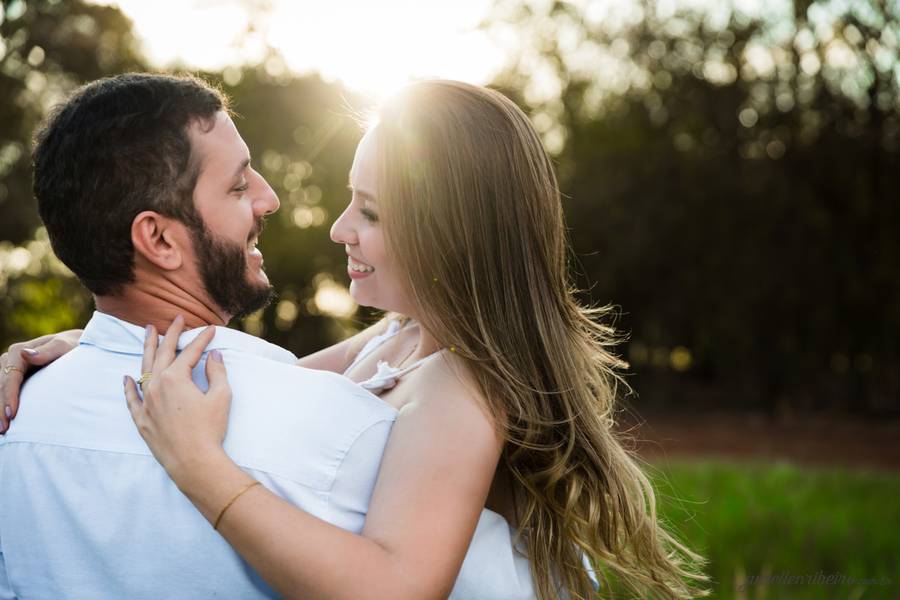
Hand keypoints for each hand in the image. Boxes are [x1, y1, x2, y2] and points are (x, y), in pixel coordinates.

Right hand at [0, 329, 82, 433]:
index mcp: (18, 352)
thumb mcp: (63, 347)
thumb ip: (47, 351)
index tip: (12, 415)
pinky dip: (2, 406)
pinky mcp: (12, 380)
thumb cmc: (71, 347)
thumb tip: (26, 354)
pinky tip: (3, 420)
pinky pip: (3, 393)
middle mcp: (9, 360)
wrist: (74, 347)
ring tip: (2, 430)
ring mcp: (8, 370)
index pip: (10, 377)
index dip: (9, 396)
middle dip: (0, 408)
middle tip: (3, 430)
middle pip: (0, 387)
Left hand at [123, 316, 232, 487]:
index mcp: (176, 378)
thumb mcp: (221, 397)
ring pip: (144, 369)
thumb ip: (217, 372)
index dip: (202, 339)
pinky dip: (128, 386)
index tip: (211, 329)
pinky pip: (131, 398)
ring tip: (148, 332)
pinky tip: (126, 377)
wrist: (193, 462)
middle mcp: (156, 385)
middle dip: (170, 334)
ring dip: (147, 349)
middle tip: (176, 319)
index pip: (190, 352)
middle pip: (162, 353)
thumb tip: (214, 355)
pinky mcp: (142, 419)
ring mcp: (146, 402)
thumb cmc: (210, 430)